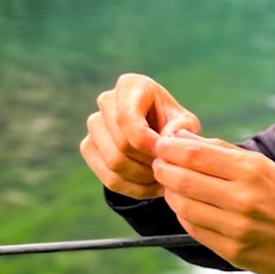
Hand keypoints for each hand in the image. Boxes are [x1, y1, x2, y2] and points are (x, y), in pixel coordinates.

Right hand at [80, 73, 200, 199]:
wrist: (157, 136)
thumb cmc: (174, 125)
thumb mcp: (186, 123)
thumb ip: (181, 128)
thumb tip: (164, 140)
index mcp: (130, 85)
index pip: (126, 118)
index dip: (145, 142)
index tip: (164, 155)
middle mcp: (106, 100)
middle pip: (121, 144)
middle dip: (148, 162)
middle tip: (168, 170)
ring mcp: (94, 124)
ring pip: (114, 163)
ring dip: (142, 177)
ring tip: (162, 178)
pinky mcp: (88, 146)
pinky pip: (108, 177)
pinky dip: (132, 188)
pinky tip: (150, 185)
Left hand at [152, 132, 274, 273]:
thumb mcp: (266, 167)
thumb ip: (225, 152)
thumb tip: (187, 138)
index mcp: (252, 171)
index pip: (197, 155)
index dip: (171, 148)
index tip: (161, 144)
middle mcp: (243, 198)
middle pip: (185, 179)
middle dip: (164, 168)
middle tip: (158, 163)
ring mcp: (236, 227)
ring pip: (184, 206)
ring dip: (170, 192)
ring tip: (169, 184)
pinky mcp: (231, 250)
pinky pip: (194, 229)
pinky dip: (183, 215)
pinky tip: (184, 206)